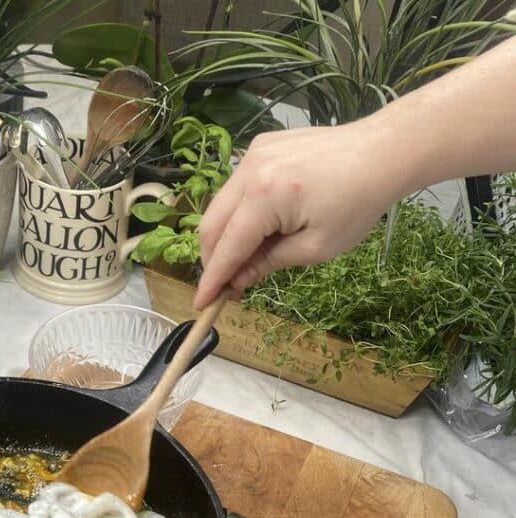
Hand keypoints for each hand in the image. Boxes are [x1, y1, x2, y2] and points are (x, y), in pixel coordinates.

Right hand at [194, 123, 401, 307]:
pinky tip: (259, 229)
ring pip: (220, 206)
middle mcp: (250, 170)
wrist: (382, 152)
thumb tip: (238, 281)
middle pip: (211, 225)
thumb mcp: (316, 247)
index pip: (227, 247)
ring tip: (246, 260)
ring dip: (225, 237)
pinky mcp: (260, 146)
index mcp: (265, 196)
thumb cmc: (358, 203)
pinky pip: (236, 188)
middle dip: (213, 259)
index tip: (202, 304)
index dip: (212, 279)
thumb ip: (270, 263)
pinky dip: (238, 213)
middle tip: (226, 285)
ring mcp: (253, 154)